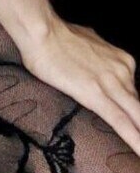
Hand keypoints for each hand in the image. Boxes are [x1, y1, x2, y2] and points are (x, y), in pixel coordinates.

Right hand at [18, 17, 139, 156]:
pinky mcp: (97, 96)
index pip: (135, 94)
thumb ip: (98, 58)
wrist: (42, 31)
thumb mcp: (89, 44)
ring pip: (137, 118)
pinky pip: (121, 123)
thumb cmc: (56, 36)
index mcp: (122, 60)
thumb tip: (94, 62)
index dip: (136, 113)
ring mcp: (113, 83)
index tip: (135, 122)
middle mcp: (123, 71)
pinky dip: (135, 141)